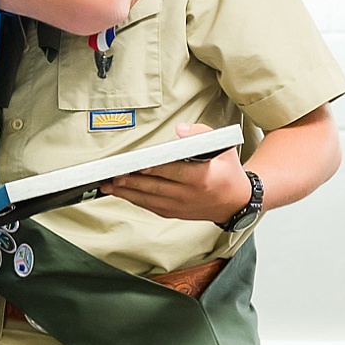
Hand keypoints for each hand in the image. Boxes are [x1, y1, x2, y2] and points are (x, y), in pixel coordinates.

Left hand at [101, 123, 252, 223]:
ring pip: (149, 200)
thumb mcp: (223, 146)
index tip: (136, 164)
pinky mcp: (175, 213)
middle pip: (155, 187)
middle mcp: (190, 196)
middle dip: (132, 181)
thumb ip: (200, 134)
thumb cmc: (227, 171)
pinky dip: (135, 199)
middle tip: (112, 175)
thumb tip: (179, 131)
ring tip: (108, 185)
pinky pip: (151, 206)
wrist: (236, 202)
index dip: (153, 168)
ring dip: (127, 193)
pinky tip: (121, 192)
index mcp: (202, 178)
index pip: (173, 172)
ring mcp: (181, 207)